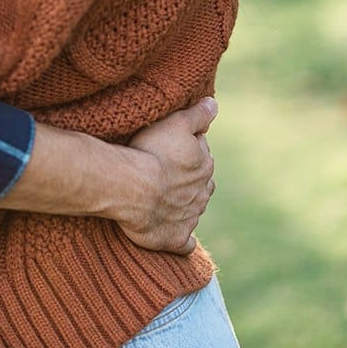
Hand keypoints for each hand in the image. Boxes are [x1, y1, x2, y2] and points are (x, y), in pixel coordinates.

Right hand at [118, 98, 216, 253]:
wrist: (132, 188)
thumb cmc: (151, 151)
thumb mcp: (176, 123)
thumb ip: (199, 115)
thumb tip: (214, 104)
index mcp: (205, 167)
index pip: (203, 158)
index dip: (188, 154)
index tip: (172, 151)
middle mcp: (202, 194)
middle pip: (200, 186)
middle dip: (190, 182)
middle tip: (169, 175)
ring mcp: (189, 218)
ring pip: (193, 211)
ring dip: (184, 206)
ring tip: (165, 200)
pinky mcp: (175, 239)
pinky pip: (185, 243)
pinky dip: (183, 240)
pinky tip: (177, 236)